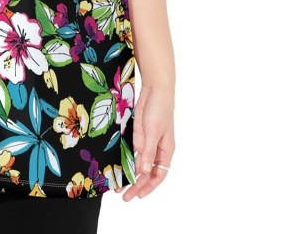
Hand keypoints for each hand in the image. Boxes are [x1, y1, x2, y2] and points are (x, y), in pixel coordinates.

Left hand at [117, 83, 174, 200]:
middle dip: (136, 184)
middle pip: (147, 172)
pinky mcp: (139, 133)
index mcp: (165, 151)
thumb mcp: (153, 132)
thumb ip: (148, 152)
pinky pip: (133, 150)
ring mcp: (147, 141)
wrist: (154, 88)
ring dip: (130, 174)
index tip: (137, 196)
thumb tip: (144, 172)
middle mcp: (157, 149)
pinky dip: (127, 159)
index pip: (158, 175)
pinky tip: (119, 166)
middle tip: (124, 196)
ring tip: (118, 185)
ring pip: (139, 163)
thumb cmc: (159, 109)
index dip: (148, 187)